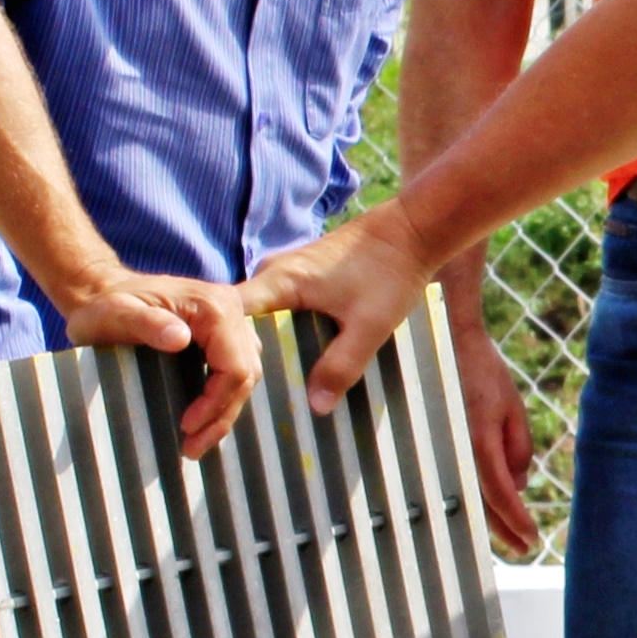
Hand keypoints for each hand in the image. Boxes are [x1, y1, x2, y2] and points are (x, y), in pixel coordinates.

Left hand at [53, 266, 261, 459]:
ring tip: (197, 441)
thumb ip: (147, 323)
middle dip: (223, 415)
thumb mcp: (117, 314)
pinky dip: (223, 397)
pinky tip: (203, 418)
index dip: (216, 403)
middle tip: (192, 449)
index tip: (186, 427)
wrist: (100, 291)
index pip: (235, 366)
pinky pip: (234, 368)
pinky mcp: (220, 333)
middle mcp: (230, 310)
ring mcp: (229, 321)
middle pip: (247, 374)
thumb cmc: (104, 306)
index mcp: (214, 307)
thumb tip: (180, 340)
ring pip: (246, 374)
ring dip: (225, 410)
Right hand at [238, 206, 437, 416]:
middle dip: (244, 359)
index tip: (229, 387)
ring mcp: (283, 276)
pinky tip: (292, 365)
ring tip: (267, 390)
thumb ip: (342, 365)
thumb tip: (316, 407)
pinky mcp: (298, 280)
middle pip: (241, 325)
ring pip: (261, 321)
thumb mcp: (370, 326)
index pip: (229, 318)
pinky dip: (282, 338)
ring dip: (264, 350)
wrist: (410, 230)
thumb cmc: (389, 272)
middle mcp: (271, 274)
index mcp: (278, 280)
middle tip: (249, 400)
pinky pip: (277, 314)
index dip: (225, 353)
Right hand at [447, 304, 544, 555]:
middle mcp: (457, 451)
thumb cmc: (484, 373)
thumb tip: (519, 484)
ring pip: (466, 495)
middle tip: (522, 548)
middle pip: (481, 504)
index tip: (531, 539)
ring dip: (488, 517)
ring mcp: (443, 450)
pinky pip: (456, 479)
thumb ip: (518, 448)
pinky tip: (484, 507)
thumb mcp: (512, 408)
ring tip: (508, 536)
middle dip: (503, 529)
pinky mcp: (436, 445)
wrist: (445, 344)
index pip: (500, 494)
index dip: (515, 520)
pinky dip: (473, 496)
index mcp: (479, 441)